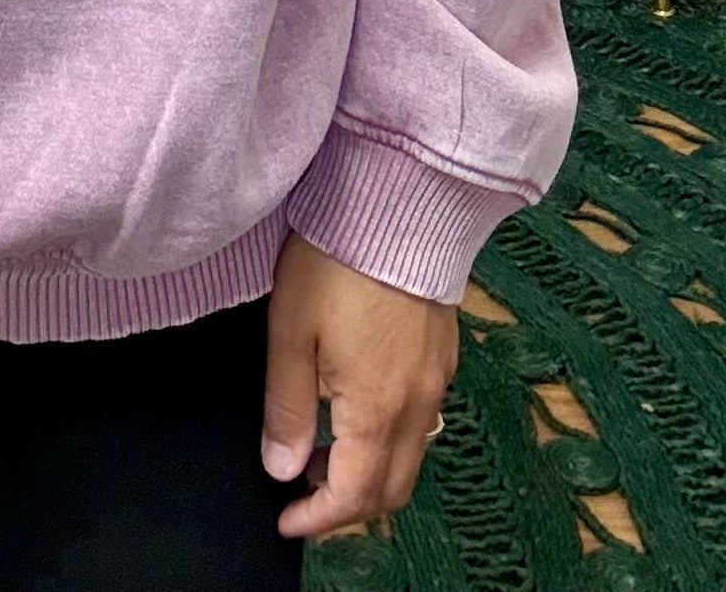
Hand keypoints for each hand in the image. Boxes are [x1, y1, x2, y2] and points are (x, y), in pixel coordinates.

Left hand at [260, 230, 458, 541]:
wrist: (399, 203)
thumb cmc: (337, 262)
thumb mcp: (291, 333)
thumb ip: (285, 408)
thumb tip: (282, 468)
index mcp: (378, 410)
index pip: (354, 496)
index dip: (318, 520)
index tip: (287, 521)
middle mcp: (418, 405)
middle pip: (392, 489)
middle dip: (348, 506)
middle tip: (303, 493)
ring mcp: (438, 380)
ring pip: (411, 456)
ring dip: (371, 471)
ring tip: (323, 450)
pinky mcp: (444, 353)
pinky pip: (423, 419)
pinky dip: (391, 436)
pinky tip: (357, 408)